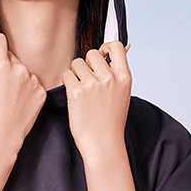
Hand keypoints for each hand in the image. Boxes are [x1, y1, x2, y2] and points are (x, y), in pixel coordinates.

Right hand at [0, 32, 46, 157]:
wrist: (1, 136)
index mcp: (0, 64)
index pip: (0, 39)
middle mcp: (19, 68)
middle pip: (12, 56)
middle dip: (5, 65)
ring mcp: (32, 80)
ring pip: (23, 70)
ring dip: (17, 77)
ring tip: (8, 96)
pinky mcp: (41, 92)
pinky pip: (33, 83)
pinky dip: (27, 89)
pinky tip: (18, 102)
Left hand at [62, 40, 131, 157]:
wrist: (103, 143)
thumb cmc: (111, 122)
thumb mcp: (121, 94)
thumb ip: (116, 74)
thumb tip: (109, 53)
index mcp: (124, 77)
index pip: (116, 46)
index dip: (106, 47)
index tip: (101, 55)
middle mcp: (109, 77)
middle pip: (92, 53)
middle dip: (87, 63)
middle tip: (87, 79)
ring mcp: (92, 84)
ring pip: (77, 63)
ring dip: (76, 73)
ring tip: (81, 90)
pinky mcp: (76, 92)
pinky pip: (66, 75)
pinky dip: (68, 84)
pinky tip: (74, 96)